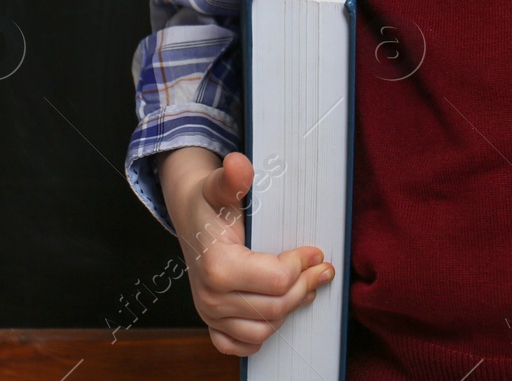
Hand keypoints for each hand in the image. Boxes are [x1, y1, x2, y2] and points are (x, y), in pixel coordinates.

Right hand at [162, 148, 336, 356]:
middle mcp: (211, 297)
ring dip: (289, 310)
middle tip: (321, 269)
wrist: (191, 218)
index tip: (315, 252)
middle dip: (305, 286)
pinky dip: (261, 334)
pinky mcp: (213, 325)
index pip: (277, 280)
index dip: (302, 265)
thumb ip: (232, 179)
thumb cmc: (209, 204)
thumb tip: (240, 165)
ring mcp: (210, 315)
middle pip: (275, 307)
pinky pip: (241, 345)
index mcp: (217, 266)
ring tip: (304, 287)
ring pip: (263, 330)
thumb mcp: (221, 187)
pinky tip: (276, 312)